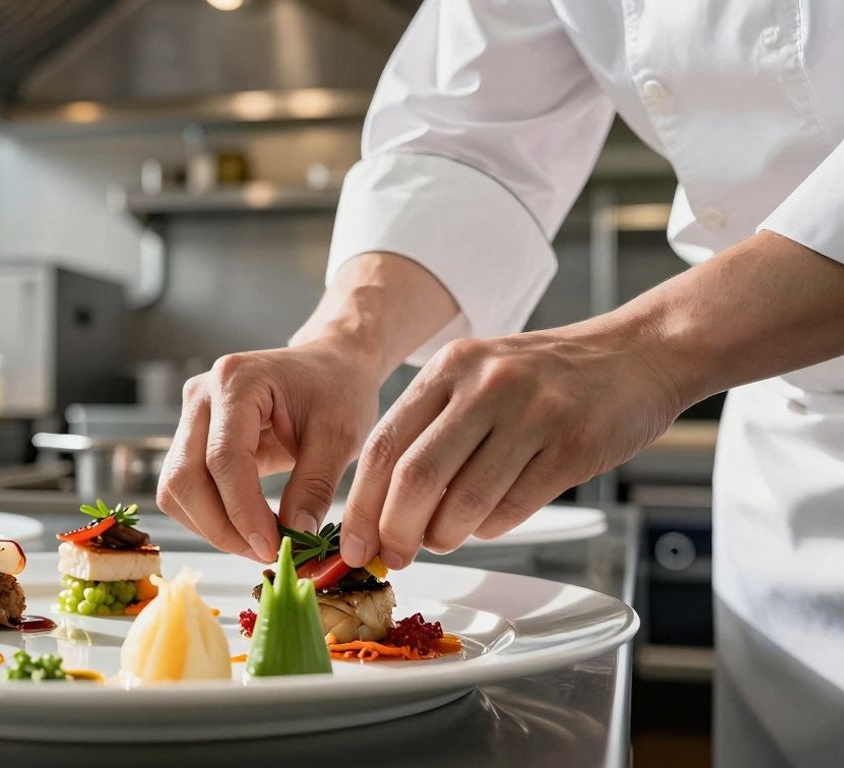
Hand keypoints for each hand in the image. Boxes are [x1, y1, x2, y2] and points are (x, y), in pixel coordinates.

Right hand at [156, 341, 382, 561]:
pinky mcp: (192, 437)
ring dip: (210, 526)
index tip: (269, 547)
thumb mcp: (341, 436)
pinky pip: (184, 488)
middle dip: (220, 526)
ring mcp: (191, 415)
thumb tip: (295, 534)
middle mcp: (202, 394)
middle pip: (185, 476)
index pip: (223, 458)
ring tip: (257, 542)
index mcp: (237, 380)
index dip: (241, 511)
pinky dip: (209, 516)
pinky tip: (246, 527)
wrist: (329, 364)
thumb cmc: (338, 389)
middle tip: (263, 552)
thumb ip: (315, 485)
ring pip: (175, 488)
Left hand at [339, 325, 687, 568]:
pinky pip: (514, 507)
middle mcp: (485, 385)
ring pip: (465, 499)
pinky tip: (487, 522)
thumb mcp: (478, 378)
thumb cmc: (546, 378)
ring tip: (444, 538)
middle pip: (415, 477)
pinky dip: (491, 528)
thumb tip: (382, 510)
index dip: (361, 506)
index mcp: (450, 368)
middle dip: (396, 531)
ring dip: (444, 536)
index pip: (383, 446)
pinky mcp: (572, 445)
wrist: (639, 353)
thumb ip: (431, 431)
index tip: (353, 545)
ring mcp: (532, 413)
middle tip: (394, 556)